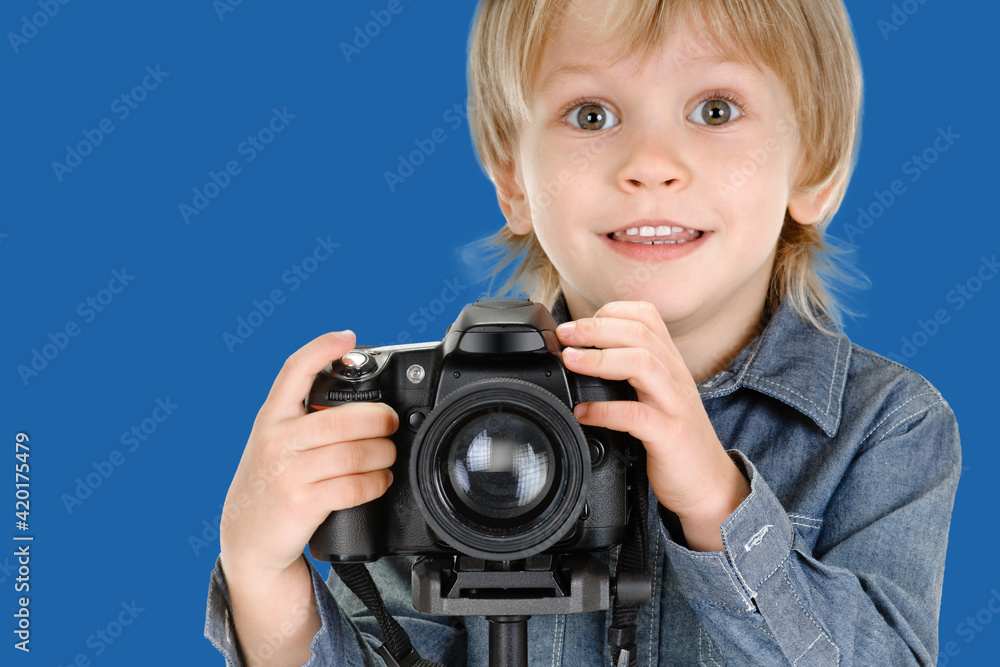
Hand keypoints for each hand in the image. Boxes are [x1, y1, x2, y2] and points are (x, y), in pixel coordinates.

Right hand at [220, 330, 398, 578]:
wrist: (248, 539)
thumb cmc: (272, 483)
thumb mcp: (274, 442)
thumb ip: (304, 420)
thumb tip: (360, 402)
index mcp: (272, 417)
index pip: (294, 371)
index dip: (322, 348)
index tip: (347, 338)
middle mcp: (277, 440)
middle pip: (343, 419)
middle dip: (380, 419)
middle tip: (390, 423)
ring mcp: (288, 473)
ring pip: (354, 453)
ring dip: (383, 454)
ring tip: (388, 455)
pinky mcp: (302, 503)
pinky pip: (353, 486)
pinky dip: (376, 482)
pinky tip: (379, 480)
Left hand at [556, 301, 749, 551]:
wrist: (709, 485)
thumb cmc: (674, 440)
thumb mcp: (656, 396)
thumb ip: (630, 375)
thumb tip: (581, 358)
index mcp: (671, 363)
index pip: (646, 316)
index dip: (610, 312)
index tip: (577, 326)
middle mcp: (676, 377)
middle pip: (639, 332)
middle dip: (596, 329)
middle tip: (565, 336)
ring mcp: (675, 404)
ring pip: (642, 363)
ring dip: (599, 359)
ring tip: (570, 362)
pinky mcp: (669, 435)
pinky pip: (636, 415)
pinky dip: (604, 410)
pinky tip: (583, 412)